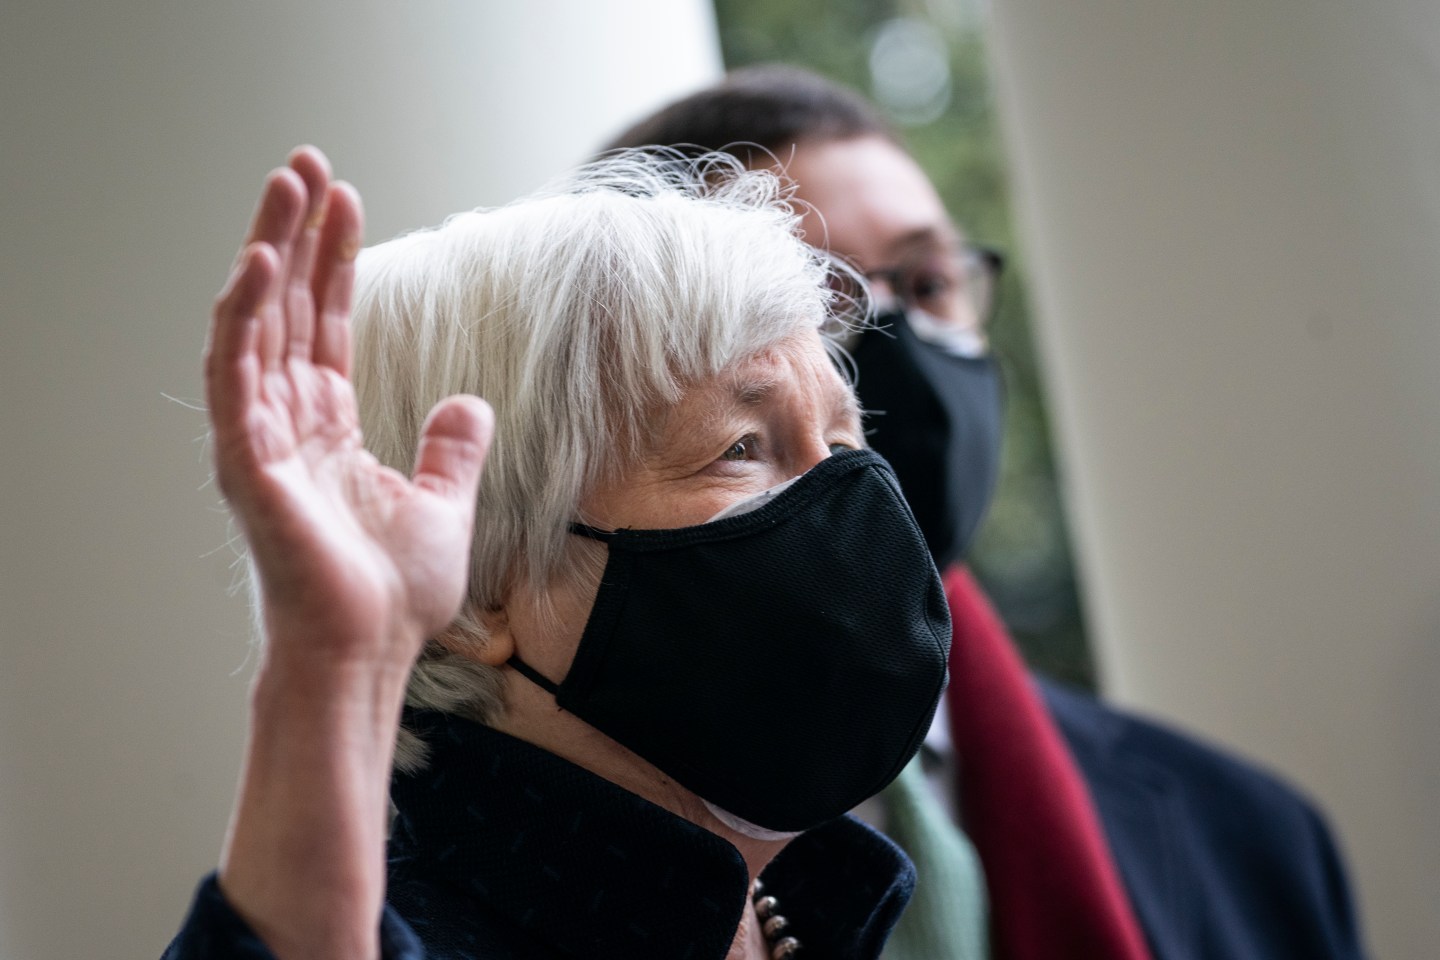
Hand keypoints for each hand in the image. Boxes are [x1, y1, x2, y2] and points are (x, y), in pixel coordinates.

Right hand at [206, 146, 491, 669]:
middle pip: (285, 310)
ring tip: (285, 187)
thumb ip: (450, 449)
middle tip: (305, 166)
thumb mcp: (443, 504)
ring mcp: (261, 441)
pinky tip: (262, 264)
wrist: (371, 652)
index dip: (333, 263)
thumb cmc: (395, 594)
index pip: (324, 327)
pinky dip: (243, 318)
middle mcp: (287, 425)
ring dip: (268, 253)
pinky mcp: (247, 463)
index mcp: (327, 430)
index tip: (345, 200)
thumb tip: (466, 402)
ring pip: (255, 326)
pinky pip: (235, 376)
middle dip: (295, 236)